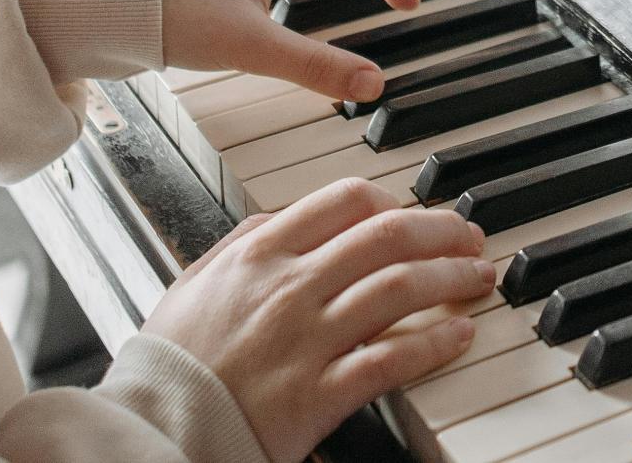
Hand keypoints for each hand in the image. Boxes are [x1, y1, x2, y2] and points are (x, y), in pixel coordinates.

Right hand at [146, 178, 491, 462]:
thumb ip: (243, 242)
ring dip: (451, 277)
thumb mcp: (194, 282)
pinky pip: (393, 358)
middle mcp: (290, 286)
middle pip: (388, 235)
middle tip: (469, 238)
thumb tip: (286, 215)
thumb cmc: (172, 364)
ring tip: (477, 279)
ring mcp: (308, 338)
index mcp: (260, 253)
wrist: (154, 431)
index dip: (395, 201)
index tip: (414, 212)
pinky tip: (458, 335)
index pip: (346, 200)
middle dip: (442, 230)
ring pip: (400, 287)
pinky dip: (434, 343)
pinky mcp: (321, 393)